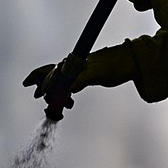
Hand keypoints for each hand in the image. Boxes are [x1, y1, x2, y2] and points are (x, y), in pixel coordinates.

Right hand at [22, 43, 137, 97]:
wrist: (128, 63)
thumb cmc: (113, 65)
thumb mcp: (97, 73)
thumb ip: (81, 80)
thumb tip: (68, 90)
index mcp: (71, 64)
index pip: (51, 73)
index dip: (43, 84)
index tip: (41, 96)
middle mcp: (71, 67)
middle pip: (48, 74)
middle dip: (41, 85)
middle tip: (38, 97)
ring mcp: (76, 72)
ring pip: (57, 81)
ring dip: (52, 92)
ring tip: (53, 104)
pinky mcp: (83, 78)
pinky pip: (67, 85)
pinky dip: (63, 94)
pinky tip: (68, 102)